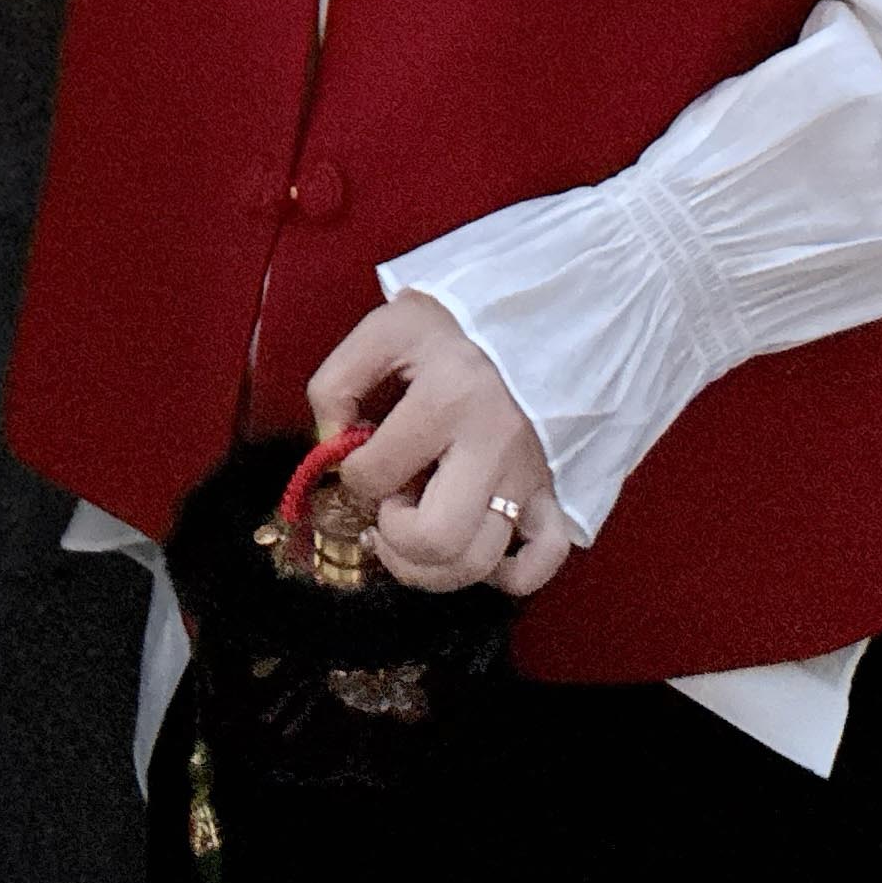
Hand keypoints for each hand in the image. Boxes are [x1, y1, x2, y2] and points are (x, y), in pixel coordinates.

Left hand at [307, 293, 572, 599]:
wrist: (531, 308)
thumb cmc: (451, 323)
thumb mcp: (382, 331)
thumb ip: (336, 383)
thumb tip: (329, 445)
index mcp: (449, 398)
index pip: (374, 475)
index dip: (350, 473)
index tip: (360, 452)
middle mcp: (494, 444)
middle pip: (437, 540)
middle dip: (394, 536)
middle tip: (392, 501)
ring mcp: (528, 474)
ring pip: (479, 563)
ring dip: (433, 564)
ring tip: (418, 524)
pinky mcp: (552, 490)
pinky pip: (543, 561)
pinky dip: (505, 575)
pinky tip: (473, 547)